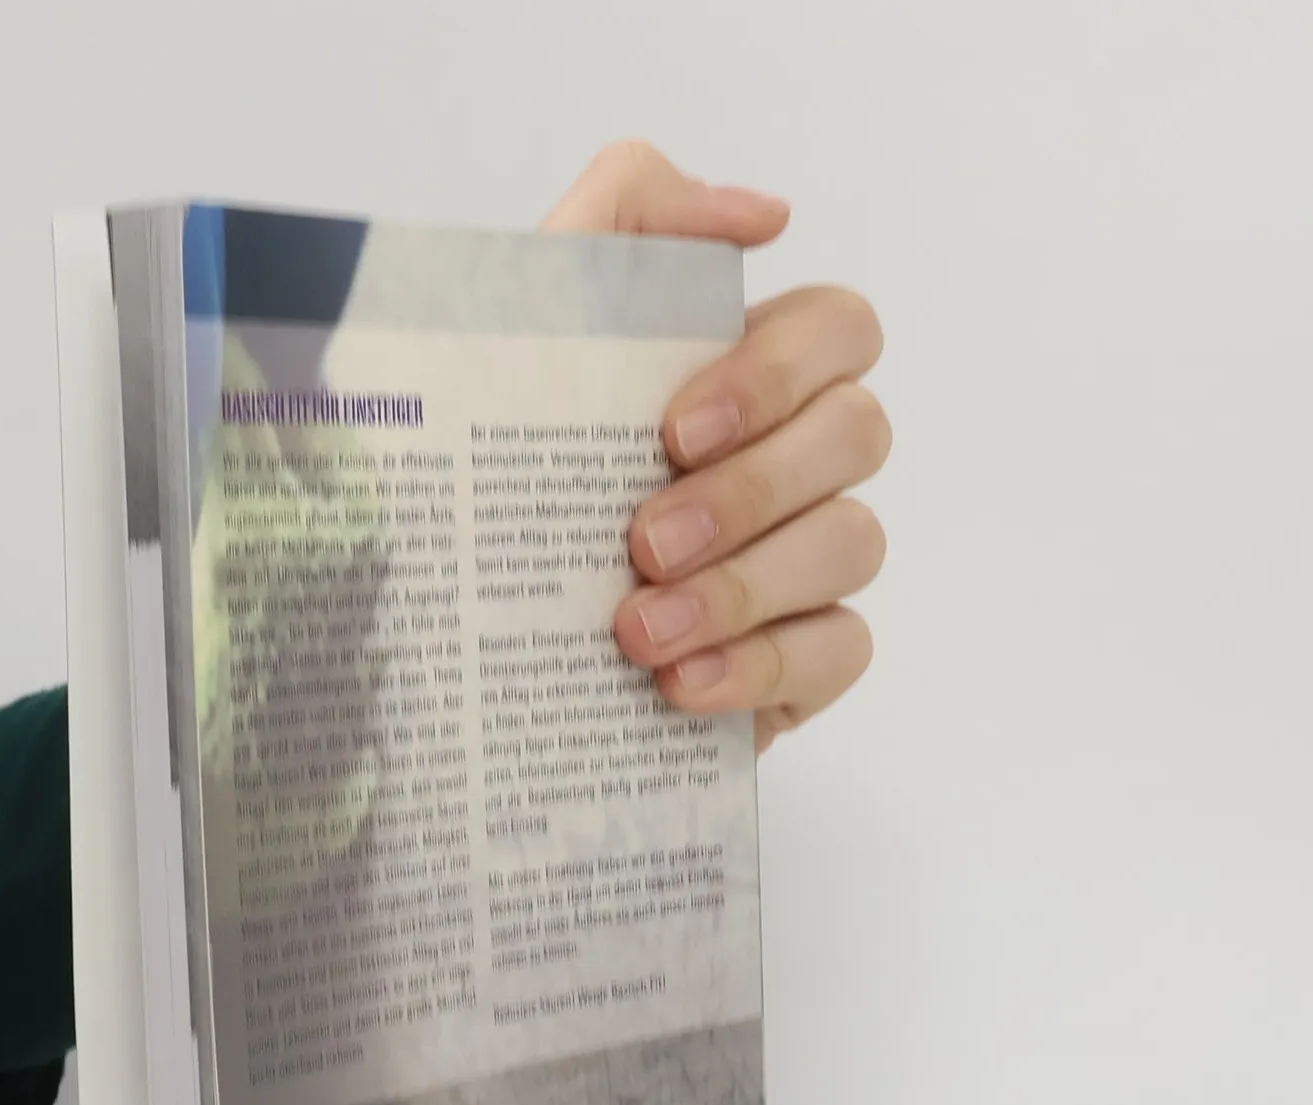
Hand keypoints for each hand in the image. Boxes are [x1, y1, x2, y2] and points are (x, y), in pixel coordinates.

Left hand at [545, 143, 889, 751]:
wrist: (455, 641)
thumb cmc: (491, 475)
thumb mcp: (521, 322)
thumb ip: (627, 213)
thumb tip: (767, 214)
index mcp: (742, 374)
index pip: (838, 328)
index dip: (778, 372)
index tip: (673, 430)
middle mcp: (792, 462)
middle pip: (857, 435)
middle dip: (751, 489)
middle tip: (643, 543)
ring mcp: (804, 563)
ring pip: (853, 544)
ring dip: (744, 587)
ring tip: (637, 632)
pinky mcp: (798, 662)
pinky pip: (840, 650)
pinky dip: (763, 666)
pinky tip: (679, 683)